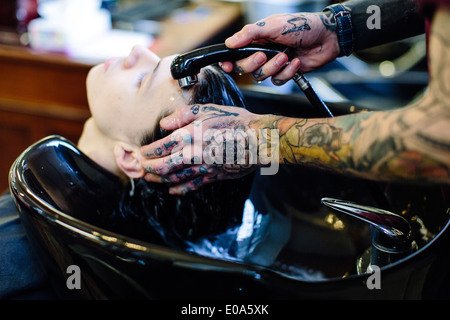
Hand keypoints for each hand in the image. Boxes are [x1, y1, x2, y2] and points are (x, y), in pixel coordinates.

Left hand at [140, 104, 264, 194]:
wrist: (257, 140)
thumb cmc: (235, 121)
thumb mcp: (208, 109)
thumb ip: (182, 115)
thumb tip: (164, 123)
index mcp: (189, 135)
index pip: (160, 147)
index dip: (147, 152)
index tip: (142, 153)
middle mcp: (192, 154)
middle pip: (162, 166)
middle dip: (148, 169)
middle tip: (140, 169)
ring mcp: (203, 167)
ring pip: (174, 178)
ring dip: (159, 180)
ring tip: (150, 180)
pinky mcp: (213, 176)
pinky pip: (192, 186)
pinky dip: (180, 190)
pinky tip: (172, 190)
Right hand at [221, 12, 339, 83]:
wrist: (327, 38)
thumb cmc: (303, 25)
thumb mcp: (274, 25)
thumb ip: (250, 33)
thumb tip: (230, 42)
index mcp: (256, 39)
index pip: (236, 53)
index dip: (229, 61)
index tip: (226, 65)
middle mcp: (262, 51)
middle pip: (245, 68)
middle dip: (253, 64)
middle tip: (263, 55)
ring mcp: (274, 63)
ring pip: (261, 76)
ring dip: (273, 67)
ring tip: (286, 55)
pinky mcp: (285, 73)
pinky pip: (278, 81)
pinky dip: (287, 72)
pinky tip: (296, 62)